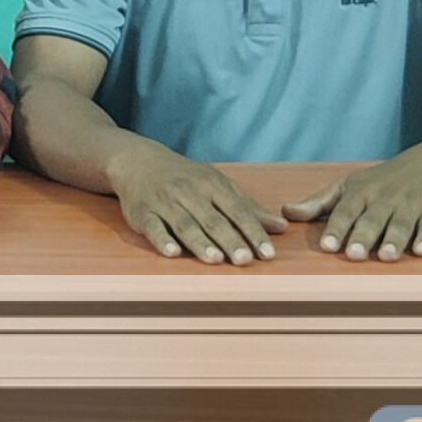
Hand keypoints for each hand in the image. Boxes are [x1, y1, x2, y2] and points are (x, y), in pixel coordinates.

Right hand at [112, 142, 286, 263]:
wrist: (139, 162)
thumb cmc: (186, 178)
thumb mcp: (218, 185)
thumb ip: (248, 207)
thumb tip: (282, 227)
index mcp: (211, 184)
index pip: (237, 210)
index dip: (253, 232)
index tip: (268, 253)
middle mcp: (189, 192)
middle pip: (212, 219)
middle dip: (229, 239)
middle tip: (245, 260)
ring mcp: (164, 202)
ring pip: (184, 224)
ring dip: (199, 242)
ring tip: (215, 259)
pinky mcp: (142, 213)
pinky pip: (153, 227)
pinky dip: (162, 240)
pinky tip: (173, 252)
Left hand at [285, 143, 421, 259]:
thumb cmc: (381, 181)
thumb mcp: (348, 186)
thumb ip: (318, 203)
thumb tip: (286, 213)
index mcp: (361, 192)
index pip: (345, 211)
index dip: (336, 228)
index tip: (326, 246)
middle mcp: (385, 197)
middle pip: (372, 219)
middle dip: (362, 236)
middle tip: (353, 254)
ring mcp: (411, 204)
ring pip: (401, 223)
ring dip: (394, 239)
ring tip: (386, 256)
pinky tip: (421, 251)